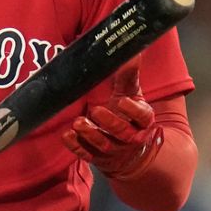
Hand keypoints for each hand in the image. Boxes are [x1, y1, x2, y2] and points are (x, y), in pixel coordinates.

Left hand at [61, 62, 160, 181]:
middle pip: (122, 133)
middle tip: (96, 110)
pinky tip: (67, 135)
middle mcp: (131, 138)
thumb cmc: (128, 115)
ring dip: (90, 135)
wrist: (127, 149)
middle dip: (109, 123)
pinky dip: (76, 146)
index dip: (133, 111)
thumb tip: (131, 52)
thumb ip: (129, 75)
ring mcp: (114, 150)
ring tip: (78, 123)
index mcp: (142, 121)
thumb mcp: (131, 94)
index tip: (123, 101)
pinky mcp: (98, 158)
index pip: (142, 117)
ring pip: (104, 146)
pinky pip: (87, 155)